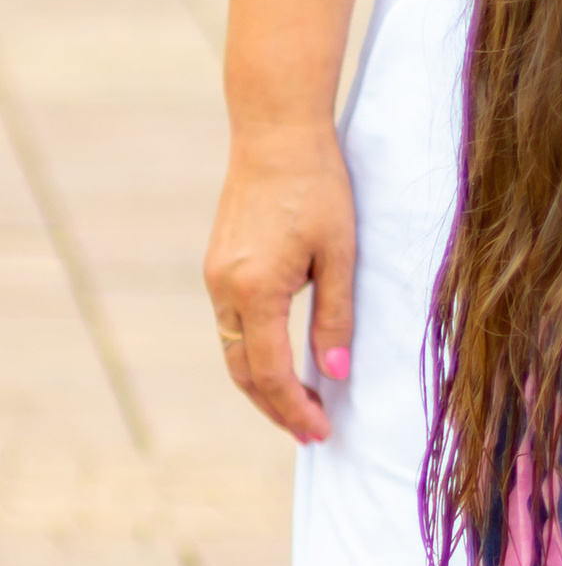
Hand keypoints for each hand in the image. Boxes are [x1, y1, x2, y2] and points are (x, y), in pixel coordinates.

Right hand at [202, 121, 355, 443]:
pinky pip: (232, 325)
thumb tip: (335, 373)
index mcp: (257, 289)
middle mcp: (226, 288)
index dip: (295, 409)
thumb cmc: (318, 185)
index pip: (271, 373)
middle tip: (310, 433)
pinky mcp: (218, 265)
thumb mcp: (341, 253)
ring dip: (261, 384)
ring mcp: (216, 276)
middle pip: (243, 372)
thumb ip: (337, 316)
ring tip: (298, 406)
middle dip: (275, 408)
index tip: (321, 432)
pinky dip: (253, 353)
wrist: (276, 133)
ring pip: (233, 350)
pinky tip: (280, 360)